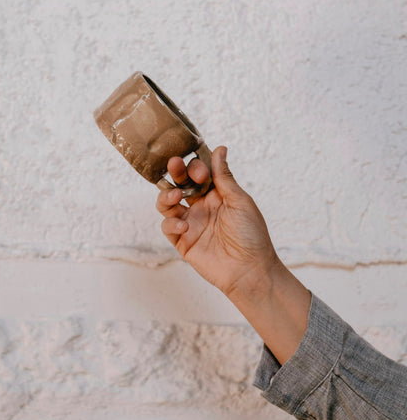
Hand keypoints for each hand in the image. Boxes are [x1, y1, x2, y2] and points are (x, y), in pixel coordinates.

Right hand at [156, 146, 278, 299]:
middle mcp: (201, 206)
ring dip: (167, 195)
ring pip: (167, 203)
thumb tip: (220, 149)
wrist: (250, 270)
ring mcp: (190, 223)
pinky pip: (168, 226)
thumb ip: (224, 177)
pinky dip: (171, 222)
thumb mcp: (240, 201)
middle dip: (175, 172)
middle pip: (180, 183)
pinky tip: (183, 225)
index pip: (198, 173)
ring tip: (176, 196)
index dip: (195, 167)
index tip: (200, 170)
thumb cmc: (251, 235)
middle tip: (174, 165)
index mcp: (216, 195)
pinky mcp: (182, 241)